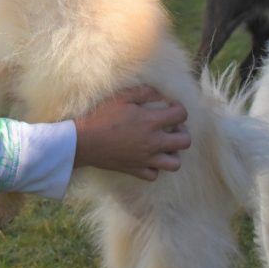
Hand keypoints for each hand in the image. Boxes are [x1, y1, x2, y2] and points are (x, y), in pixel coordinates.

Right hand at [73, 85, 189, 180]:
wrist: (83, 141)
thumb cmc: (101, 116)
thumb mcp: (122, 96)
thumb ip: (145, 92)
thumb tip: (161, 94)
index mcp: (151, 122)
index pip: (181, 115)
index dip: (179, 109)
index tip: (170, 107)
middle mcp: (153, 142)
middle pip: (185, 142)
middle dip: (182, 132)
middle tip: (171, 127)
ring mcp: (146, 159)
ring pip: (175, 163)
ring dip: (173, 153)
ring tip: (163, 145)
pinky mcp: (135, 170)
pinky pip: (154, 174)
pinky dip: (154, 167)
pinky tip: (147, 157)